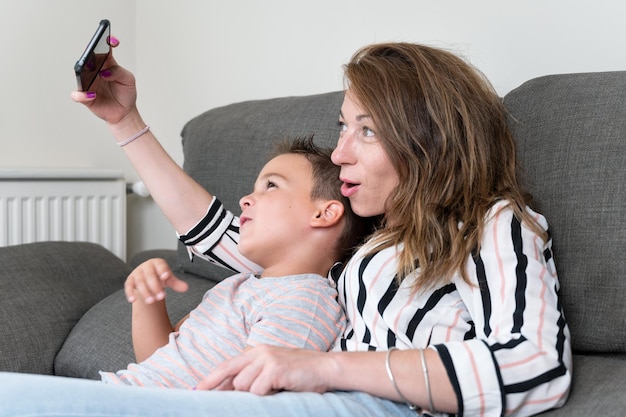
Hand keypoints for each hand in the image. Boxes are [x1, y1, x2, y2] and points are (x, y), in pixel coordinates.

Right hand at [70, 36, 138, 125]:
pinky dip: (82, 95)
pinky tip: (92, 94)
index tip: (112, 41)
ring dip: (81, 72)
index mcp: (107, 64)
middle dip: (88, 54)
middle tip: (92, 53)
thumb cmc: (126, 93)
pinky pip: (78, 95)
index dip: (106, 42)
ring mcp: (89, 83)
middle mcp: (95, 71)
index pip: (104, 49)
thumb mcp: (128, 80)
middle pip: (88, 58)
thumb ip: (119, 72)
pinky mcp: (85, 97)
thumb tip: (105, 72)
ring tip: (89, 72)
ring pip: (79, 74)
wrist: (125, 112)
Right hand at [125, 258, 188, 303]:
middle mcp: (146, 266)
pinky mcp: (130, 280)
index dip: (163, 270)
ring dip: (145, 292)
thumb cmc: (160, 277)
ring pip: (140, 282)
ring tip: (151, 301)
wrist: (147, 278)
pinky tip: (133, 300)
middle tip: (161, 297)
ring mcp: (137, 273)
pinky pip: (128, 286)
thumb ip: (176, 283)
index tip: (166, 276)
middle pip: (150, 275)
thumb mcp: (168, 279)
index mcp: (158, 263)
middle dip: (155, 286)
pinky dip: (130, 293)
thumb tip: (186, 288)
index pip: (160, 266)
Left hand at [196, 344, 332, 394]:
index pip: (228, 365)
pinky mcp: (275, 369)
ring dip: (254, 393)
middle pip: (231, 375)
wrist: (326, 367)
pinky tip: (278, 390)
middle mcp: (259, 352)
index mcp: (257, 351)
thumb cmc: (301, 372)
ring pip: (244, 385)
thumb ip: (254, 375)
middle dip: (221, 390)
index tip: (197, 390)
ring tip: (271, 391)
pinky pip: (259, 390)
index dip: (211, 378)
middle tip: (205, 399)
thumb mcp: (274, 369)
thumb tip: (232, 390)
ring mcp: (267, 359)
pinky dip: (265, 395)